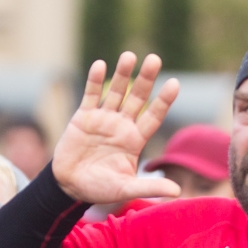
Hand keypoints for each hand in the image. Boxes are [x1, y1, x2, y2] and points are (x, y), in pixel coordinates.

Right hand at [51, 52, 182, 204]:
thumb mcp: (126, 188)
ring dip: (123, 74)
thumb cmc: (100, 188)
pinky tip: (100, 65)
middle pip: (137, 98)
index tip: (174, 83)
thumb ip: (149, 187)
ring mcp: (103, 119)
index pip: (154, 116)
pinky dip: (94, 81)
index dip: (163, 101)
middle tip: (155, 59)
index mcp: (135, 140)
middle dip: (146, 79)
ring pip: (116, 92)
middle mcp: (122, 126)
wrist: (70, 186)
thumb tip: (177, 191)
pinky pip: (91, 96)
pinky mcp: (83, 117)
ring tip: (130, 56)